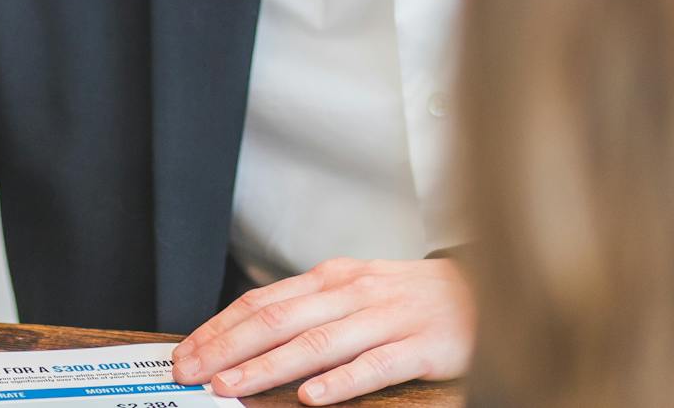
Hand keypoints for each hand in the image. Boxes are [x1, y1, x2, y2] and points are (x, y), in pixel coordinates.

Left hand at [171, 257, 471, 404]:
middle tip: (192, 373)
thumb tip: (248, 334)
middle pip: (279, 320)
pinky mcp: (421, 346)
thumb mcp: (356, 291)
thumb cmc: (412, 298)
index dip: (220, 328)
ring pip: (318, 343)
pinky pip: (375, 365)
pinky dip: (340, 382)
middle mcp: (354, 292)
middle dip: (228, 348)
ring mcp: (387, 318)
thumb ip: (309, 310)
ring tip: (232, 388)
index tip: (186, 353)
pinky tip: (312, 398)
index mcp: (332, 278)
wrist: (488, 288)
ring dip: (269, 368)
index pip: (263, 301)